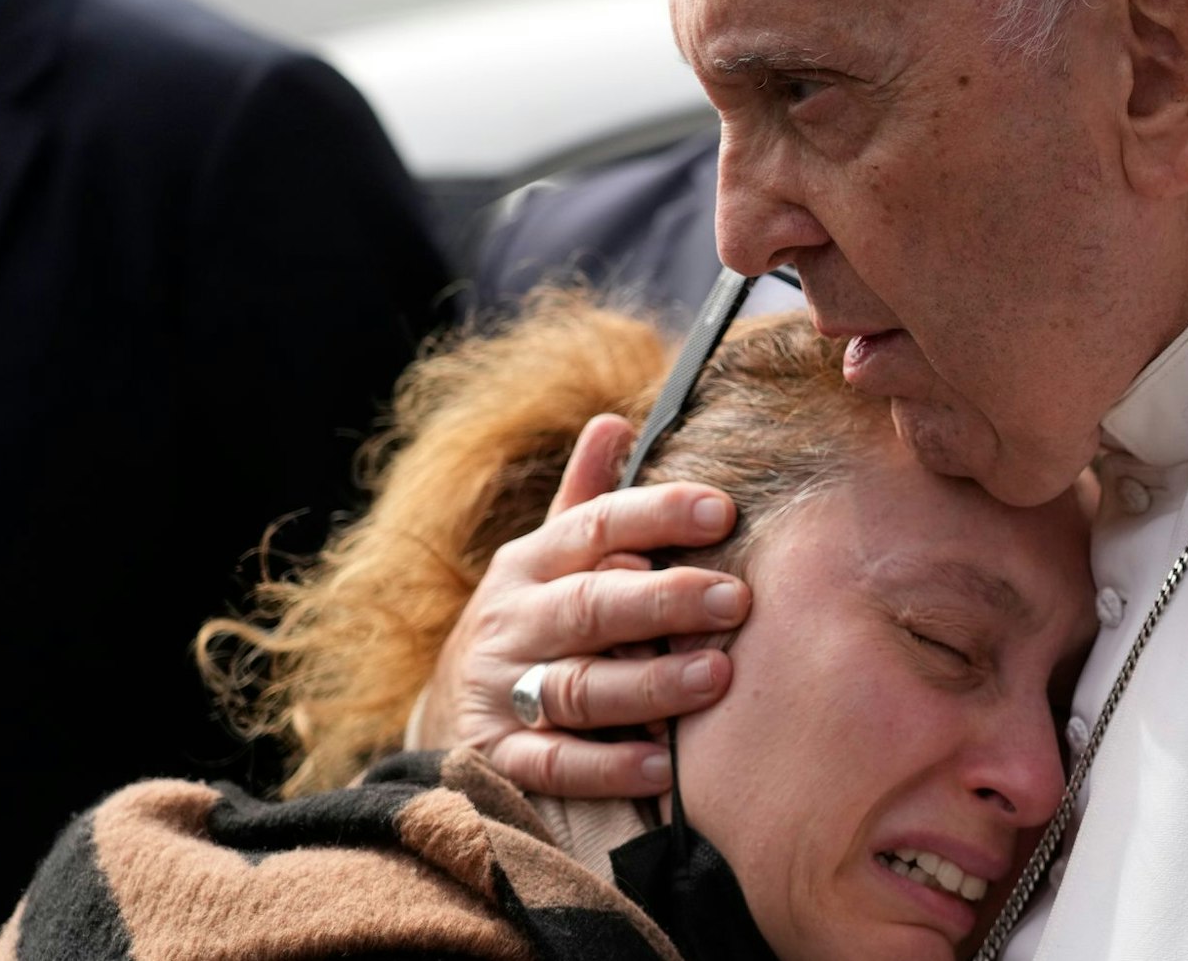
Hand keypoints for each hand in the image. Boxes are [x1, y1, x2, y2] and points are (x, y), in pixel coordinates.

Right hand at [416, 413, 750, 796]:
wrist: (450, 709)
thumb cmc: (536, 618)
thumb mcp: (551, 557)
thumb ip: (587, 499)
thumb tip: (613, 421)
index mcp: (532, 562)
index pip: (594, 526)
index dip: (655, 515)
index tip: (721, 510)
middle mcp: (513, 621)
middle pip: (590, 605)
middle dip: (665, 601)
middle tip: (736, 600)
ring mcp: (502, 690)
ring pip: (578, 686)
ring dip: (648, 684)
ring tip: (713, 678)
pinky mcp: (500, 758)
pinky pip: (554, 765)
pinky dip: (607, 767)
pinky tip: (664, 766)